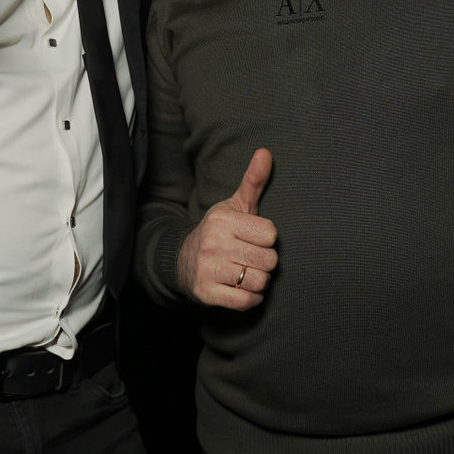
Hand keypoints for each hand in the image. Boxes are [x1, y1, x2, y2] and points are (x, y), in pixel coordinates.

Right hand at [177, 149, 277, 309]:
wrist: (183, 260)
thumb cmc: (219, 231)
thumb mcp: (235, 205)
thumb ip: (253, 181)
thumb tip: (266, 152)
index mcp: (223, 220)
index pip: (271, 235)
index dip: (266, 239)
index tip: (253, 239)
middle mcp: (214, 243)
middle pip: (268, 260)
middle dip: (265, 262)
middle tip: (250, 258)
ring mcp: (209, 269)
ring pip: (259, 281)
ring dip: (258, 281)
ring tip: (246, 273)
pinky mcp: (207, 293)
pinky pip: (246, 301)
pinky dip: (251, 298)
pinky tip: (242, 288)